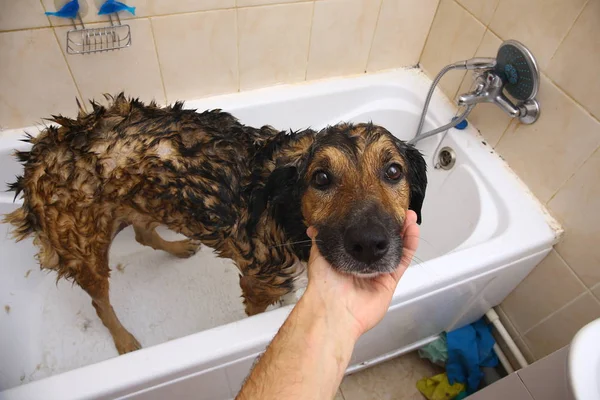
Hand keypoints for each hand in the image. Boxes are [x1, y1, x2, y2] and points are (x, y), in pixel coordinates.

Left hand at [304, 210, 418, 339]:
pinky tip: (413, 229)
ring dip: (403, 231)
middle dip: (389, 226)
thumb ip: (320, 239)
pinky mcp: (389, 281)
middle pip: (380, 242)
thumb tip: (314, 227)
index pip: (362, 238)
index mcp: (347, 258)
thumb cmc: (324, 283)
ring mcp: (377, 273)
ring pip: (394, 248)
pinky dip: (410, 245)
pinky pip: (402, 261)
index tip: (377, 209)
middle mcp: (363, 265)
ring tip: (409, 215)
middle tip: (396, 209)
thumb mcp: (319, 254)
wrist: (334, 308)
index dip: (371, 224)